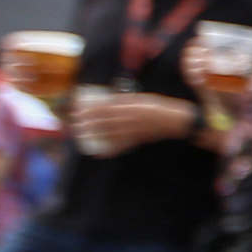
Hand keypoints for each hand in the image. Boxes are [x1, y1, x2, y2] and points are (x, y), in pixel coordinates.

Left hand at [73, 93, 195, 153]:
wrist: (176, 120)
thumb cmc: (160, 106)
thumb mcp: (142, 98)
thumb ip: (126, 100)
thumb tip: (108, 101)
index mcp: (131, 106)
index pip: (105, 108)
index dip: (90, 110)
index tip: (79, 110)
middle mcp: (130, 119)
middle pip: (104, 121)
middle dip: (88, 122)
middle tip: (75, 123)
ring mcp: (134, 130)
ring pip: (109, 133)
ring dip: (94, 134)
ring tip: (82, 134)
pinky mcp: (138, 140)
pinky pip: (121, 146)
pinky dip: (110, 150)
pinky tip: (100, 152)